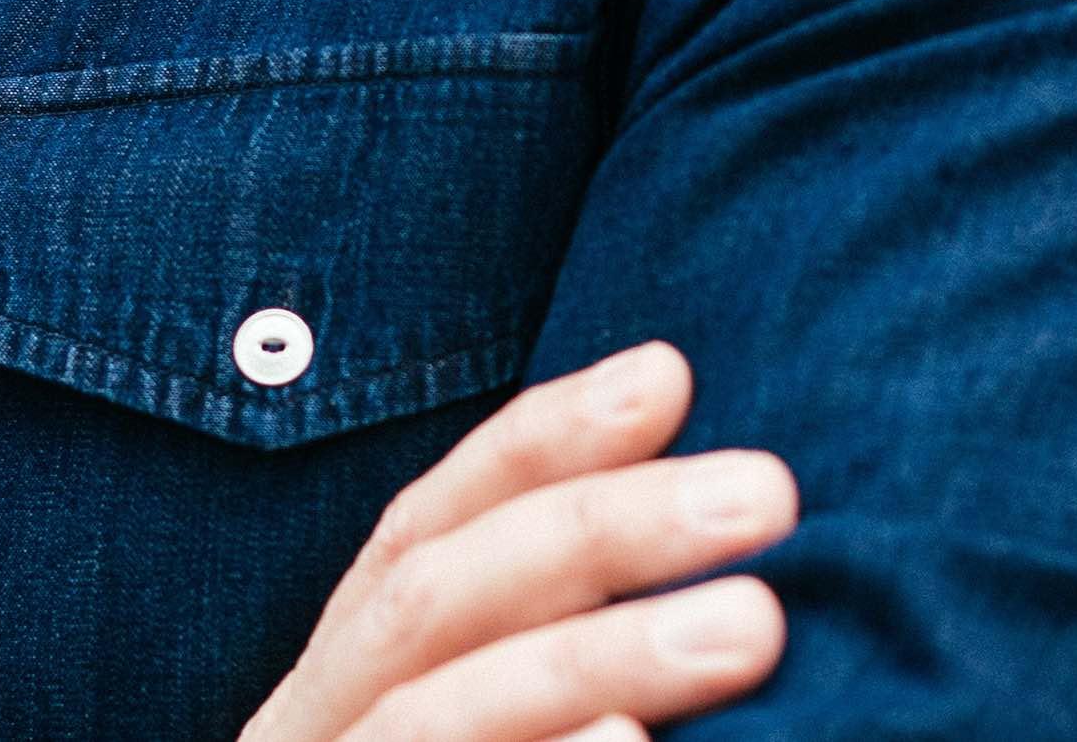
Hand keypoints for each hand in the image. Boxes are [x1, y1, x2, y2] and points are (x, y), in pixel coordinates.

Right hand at [240, 341, 794, 741]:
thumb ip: (543, 654)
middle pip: (434, 603)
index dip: (539, 442)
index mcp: (341, 686)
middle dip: (601, 528)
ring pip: (434, 719)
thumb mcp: (474, 722)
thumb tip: (721, 578)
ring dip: (597, 658)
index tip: (670, 371)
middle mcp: (306, 733)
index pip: (425, 533)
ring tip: (752, 627)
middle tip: (770, 490)